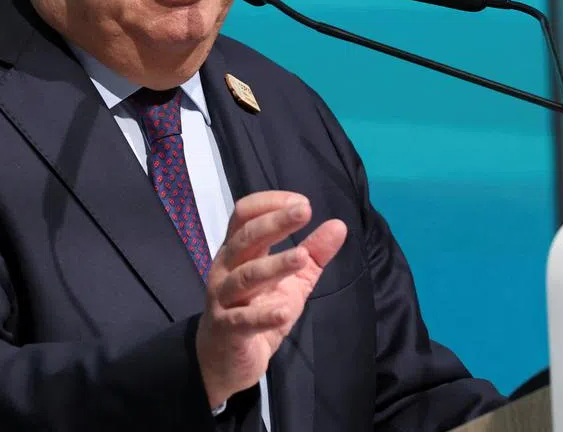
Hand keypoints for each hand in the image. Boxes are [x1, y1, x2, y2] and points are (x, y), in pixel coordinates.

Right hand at [195, 191, 347, 408]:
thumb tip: (340, 225)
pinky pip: (244, 320)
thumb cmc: (256, 309)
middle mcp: (226, 269)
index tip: (302, 203)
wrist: (224, 360)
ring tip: (302, 256)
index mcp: (239, 251)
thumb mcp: (292, 280)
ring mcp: (223, 299)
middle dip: (275, 223)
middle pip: (246, 238)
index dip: (271, 203)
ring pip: (246, 276)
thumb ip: (314, 253)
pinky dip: (263, 315)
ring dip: (275, 265)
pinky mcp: (227, 330)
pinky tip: (285, 311)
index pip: (245, 214)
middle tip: (304, 211)